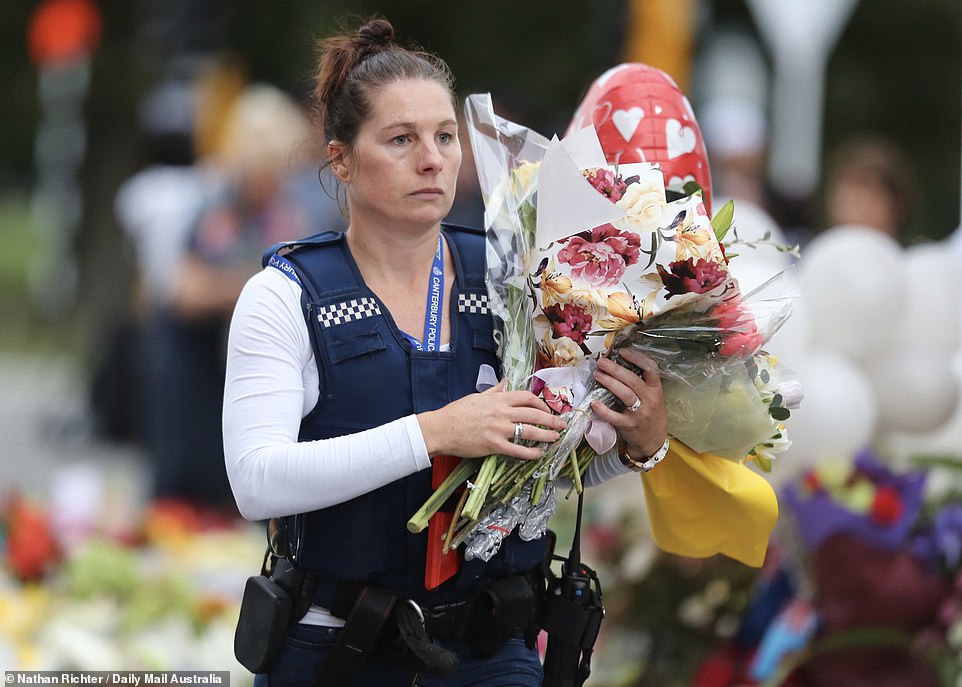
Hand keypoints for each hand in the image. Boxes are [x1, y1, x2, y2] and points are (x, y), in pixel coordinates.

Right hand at [418, 379, 565, 460]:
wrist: (440, 429)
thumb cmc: (456, 413)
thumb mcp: (476, 396)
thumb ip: (494, 390)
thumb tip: (505, 381)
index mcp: (498, 399)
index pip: (527, 397)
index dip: (542, 404)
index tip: (548, 409)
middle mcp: (501, 412)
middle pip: (534, 414)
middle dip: (551, 419)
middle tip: (561, 424)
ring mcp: (499, 429)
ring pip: (530, 431)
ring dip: (547, 435)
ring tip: (556, 438)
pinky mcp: (494, 446)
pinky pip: (518, 450)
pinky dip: (532, 453)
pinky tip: (539, 454)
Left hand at [590, 348, 667, 458]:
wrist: (654, 439)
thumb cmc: (650, 413)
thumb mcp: (652, 396)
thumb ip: (640, 382)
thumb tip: (619, 363)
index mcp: (655, 389)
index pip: (650, 369)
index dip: (636, 358)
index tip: (622, 351)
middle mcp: (650, 399)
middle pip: (632, 380)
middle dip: (615, 369)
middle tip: (602, 362)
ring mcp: (640, 413)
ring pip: (625, 394)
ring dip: (609, 382)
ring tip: (597, 374)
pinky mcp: (629, 425)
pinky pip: (615, 416)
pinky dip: (603, 410)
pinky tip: (594, 403)